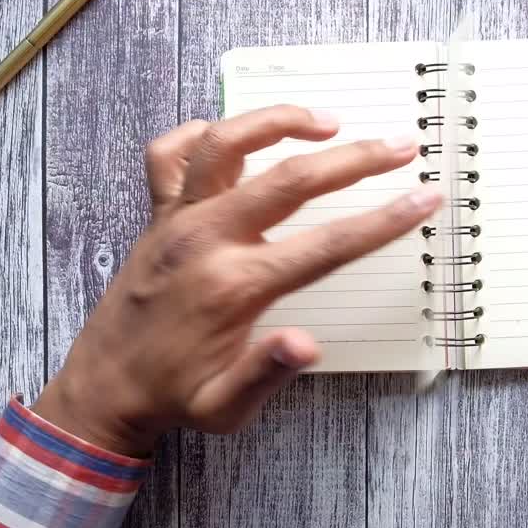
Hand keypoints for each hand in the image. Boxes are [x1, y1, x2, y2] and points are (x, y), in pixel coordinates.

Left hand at [33, 106, 441, 456]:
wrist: (102, 388)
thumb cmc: (173, 397)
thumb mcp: (225, 407)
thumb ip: (267, 374)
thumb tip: (308, 345)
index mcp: (236, 285)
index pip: (328, 244)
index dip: (384, 219)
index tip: (424, 198)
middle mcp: (207, 239)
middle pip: (292, 178)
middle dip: (356, 159)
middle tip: (400, 145)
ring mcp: (178, 220)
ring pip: (228, 142)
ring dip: (279, 121)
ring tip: (327, 121)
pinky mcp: (157, 215)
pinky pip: (171, 154)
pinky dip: (201, 134)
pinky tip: (237, 138)